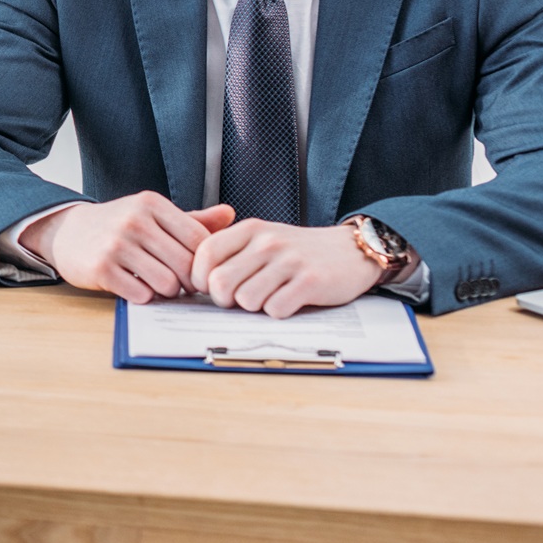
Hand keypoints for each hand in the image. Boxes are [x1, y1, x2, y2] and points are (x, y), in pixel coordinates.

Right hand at [21, 192, 233, 302]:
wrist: (66, 232)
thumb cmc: (118, 225)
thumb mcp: (152, 214)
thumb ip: (191, 219)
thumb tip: (231, 215)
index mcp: (151, 204)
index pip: (199, 238)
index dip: (206, 262)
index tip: (200, 272)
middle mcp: (134, 221)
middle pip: (186, 264)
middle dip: (189, 282)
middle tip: (183, 285)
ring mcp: (116, 244)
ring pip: (167, 283)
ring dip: (168, 292)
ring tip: (160, 286)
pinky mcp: (100, 268)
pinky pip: (140, 294)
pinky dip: (144, 296)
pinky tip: (137, 287)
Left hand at [191, 220, 383, 317]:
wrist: (351, 251)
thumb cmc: (297, 251)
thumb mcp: (261, 239)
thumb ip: (230, 252)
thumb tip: (191, 278)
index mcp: (249, 229)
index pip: (204, 254)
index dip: (199, 278)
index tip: (210, 288)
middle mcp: (267, 242)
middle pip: (220, 282)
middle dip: (224, 299)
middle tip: (238, 299)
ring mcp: (289, 261)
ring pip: (246, 299)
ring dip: (254, 307)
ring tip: (269, 297)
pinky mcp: (310, 282)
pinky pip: (275, 309)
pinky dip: (278, 312)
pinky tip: (289, 301)